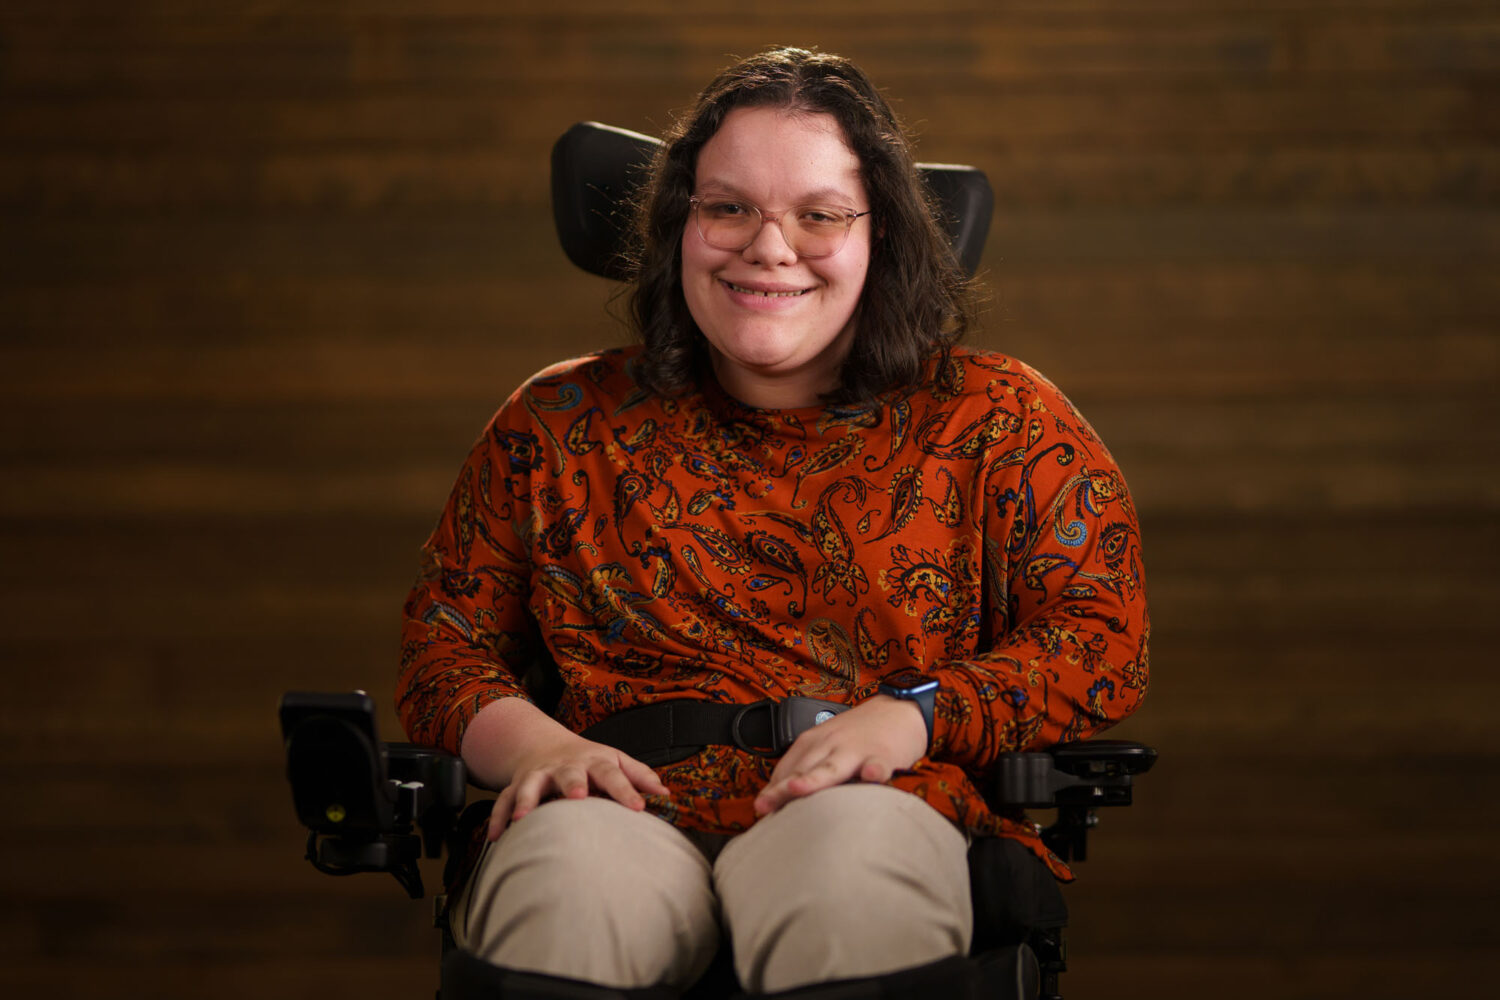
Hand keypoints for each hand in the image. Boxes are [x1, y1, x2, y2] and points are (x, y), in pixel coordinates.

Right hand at [459, 697, 668, 840]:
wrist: (545, 746)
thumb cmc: (589, 761)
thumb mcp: (615, 760)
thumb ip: (639, 776)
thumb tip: (665, 793)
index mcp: (594, 761)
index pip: (613, 774)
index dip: (626, 790)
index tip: (639, 808)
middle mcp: (565, 767)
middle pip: (569, 773)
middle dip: (573, 784)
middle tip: (578, 798)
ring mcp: (538, 775)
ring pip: (529, 785)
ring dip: (527, 799)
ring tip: (523, 818)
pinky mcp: (517, 786)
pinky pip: (504, 801)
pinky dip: (498, 817)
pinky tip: (496, 837)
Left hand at [752, 695, 927, 816]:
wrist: (899, 712)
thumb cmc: (857, 737)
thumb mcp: (827, 746)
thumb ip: (805, 768)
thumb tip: (778, 799)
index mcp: (813, 742)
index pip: (786, 768)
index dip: (772, 790)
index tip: (760, 810)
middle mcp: (829, 745)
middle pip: (802, 770)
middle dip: (781, 789)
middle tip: (762, 807)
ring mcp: (856, 750)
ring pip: (833, 767)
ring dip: (814, 778)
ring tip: (798, 788)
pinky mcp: (884, 755)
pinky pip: (878, 765)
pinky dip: (874, 771)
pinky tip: (871, 777)